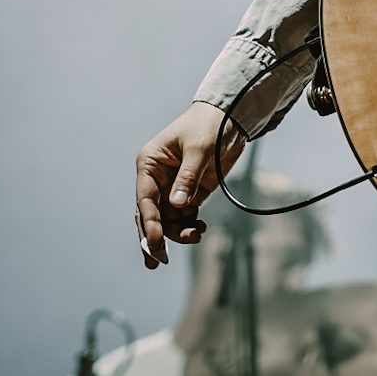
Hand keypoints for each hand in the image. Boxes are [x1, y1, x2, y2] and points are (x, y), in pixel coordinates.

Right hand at [134, 101, 246, 268]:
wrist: (232, 115)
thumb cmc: (210, 124)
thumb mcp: (200, 148)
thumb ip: (188, 177)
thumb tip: (177, 206)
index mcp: (150, 163)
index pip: (145, 199)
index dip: (149, 222)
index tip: (156, 242)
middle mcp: (157, 178)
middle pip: (151, 214)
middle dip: (155, 238)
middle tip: (159, 261)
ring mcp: (173, 187)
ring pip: (168, 220)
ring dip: (177, 233)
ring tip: (196, 236)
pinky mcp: (190, 192)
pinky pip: (184, 217)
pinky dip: (190, 227)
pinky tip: (200, 230)